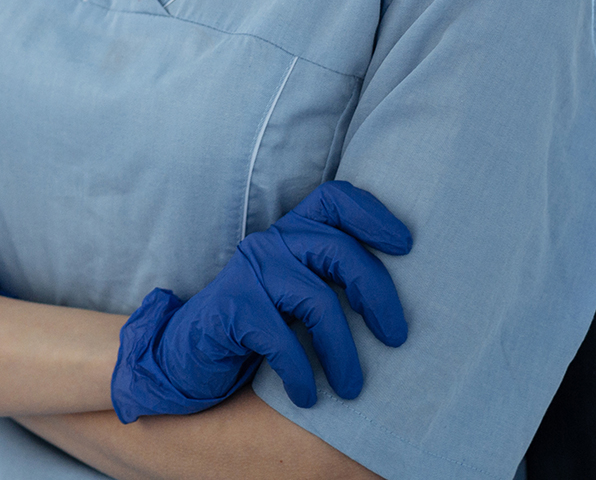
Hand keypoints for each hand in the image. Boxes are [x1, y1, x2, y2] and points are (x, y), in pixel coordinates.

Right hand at [112, 180, 411, 419]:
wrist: (189, 353)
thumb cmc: (259, 326)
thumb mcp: (296, 295)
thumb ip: (331, 281)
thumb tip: (398, 304)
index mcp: (291, 232)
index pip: (334, 199)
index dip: (372, 215)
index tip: (406, 247)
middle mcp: (271, 242)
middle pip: (338, 250)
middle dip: (377, 294)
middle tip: (396, 338)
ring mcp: (250, 272)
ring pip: (316, 300)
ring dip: (343, 351)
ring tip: (353, 388)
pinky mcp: (233, 307)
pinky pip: (282, 338)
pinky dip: (301, 372)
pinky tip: (308, 396)